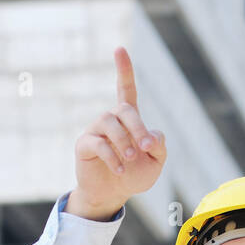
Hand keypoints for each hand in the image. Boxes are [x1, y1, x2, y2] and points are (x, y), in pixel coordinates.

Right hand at [68, 47, 166, 218]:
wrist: (112, 195)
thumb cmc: (135, 175)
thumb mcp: (156, 162)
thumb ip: (159, 146)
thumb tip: (151, 134)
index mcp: (128, 119)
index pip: (126, 89)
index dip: (124, 69)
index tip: (119, 49)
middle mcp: (110, 120)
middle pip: (124, 109)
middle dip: (138, 126)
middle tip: (147, 146)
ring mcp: (95, 131)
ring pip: (109, 122)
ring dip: (124, 139)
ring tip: (131, 157)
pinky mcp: (84, 145)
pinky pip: (98, 143)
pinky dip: (111, 156)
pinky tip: (119, 169)